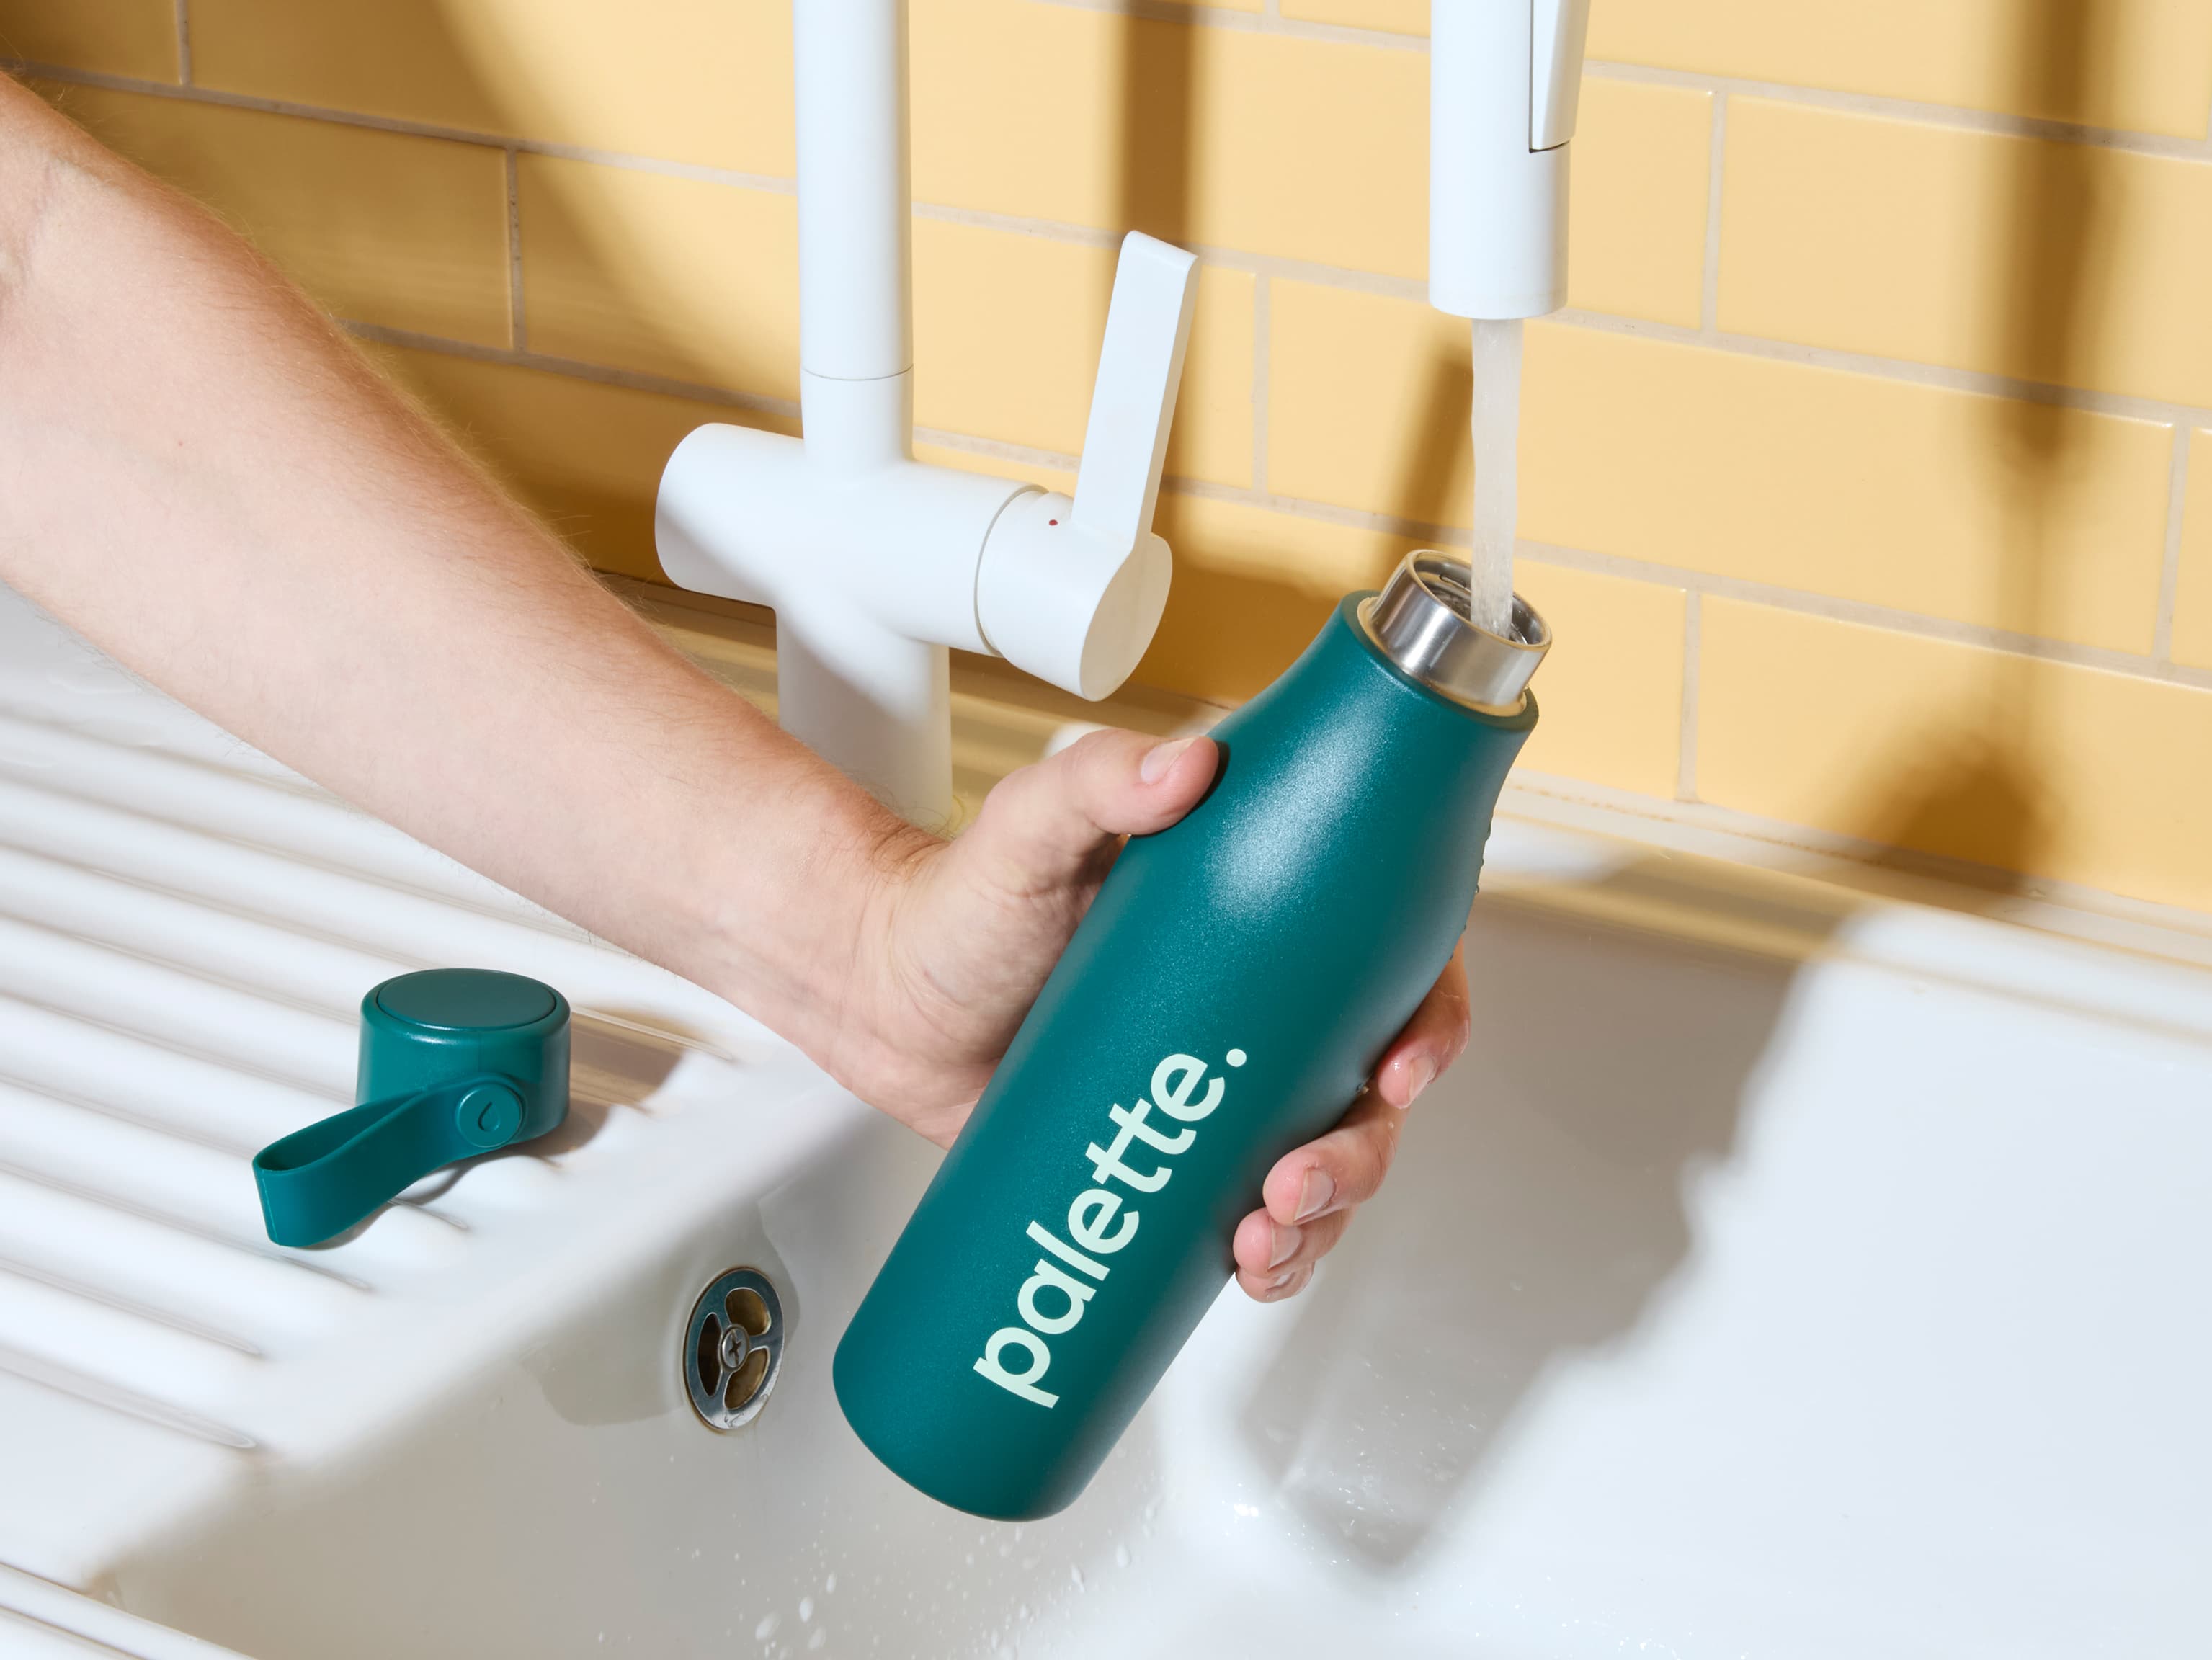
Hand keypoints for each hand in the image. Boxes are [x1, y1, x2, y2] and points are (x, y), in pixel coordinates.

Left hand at [834, 728, 1468, 1299]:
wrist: (883, 996)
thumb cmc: (961, 900)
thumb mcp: (1030, 825)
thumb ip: (1098, 779)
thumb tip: (1188, 764)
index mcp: (1264, 912)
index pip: (1395, 959)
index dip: (1428, 1020)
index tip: (1398, 1069)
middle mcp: (1264, 998)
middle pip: (1372, 1084)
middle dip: (1362, 1151)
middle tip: (1293, 1182)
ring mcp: (1227, 1082)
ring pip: (1327, 1160)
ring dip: (1324, 1217)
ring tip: (1257, 1240)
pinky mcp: (1180, 1151)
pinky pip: (1258, 1210)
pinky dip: (1274, 1252)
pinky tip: (1245, 1266)